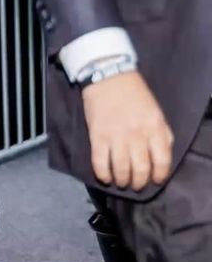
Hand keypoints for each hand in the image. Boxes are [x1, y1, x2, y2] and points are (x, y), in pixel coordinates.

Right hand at [82, 71, 173, 191]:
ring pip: (121, 170)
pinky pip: (100, 163)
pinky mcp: (97, 136)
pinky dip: (103, 175)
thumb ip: (162, 133)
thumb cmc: (134, 94)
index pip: (161, 161)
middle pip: (140, 169)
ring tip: (122, 182)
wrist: (108, 76)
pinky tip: (106, 177)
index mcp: (154, 127)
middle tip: (136, 185)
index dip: (159, 175)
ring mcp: (116, 136)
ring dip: (122, 181)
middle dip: (139, 182)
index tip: (155, 180)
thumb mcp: (156, 111)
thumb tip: (162, 156)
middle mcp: (137, 134)